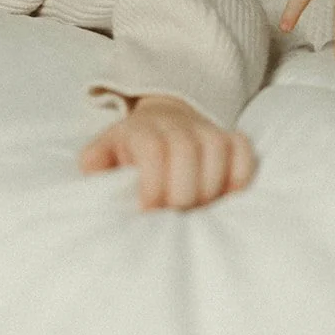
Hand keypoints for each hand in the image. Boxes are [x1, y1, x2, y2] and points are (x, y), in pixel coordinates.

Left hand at [79, 96, 254, 210]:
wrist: (163, 120)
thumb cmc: (131, 149)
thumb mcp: (105, 151)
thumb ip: (96, 161)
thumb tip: (91, 169)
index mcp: (142, 129)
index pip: (153, 149)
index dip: (153, 182)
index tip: (149, 210)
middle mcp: (177, 125)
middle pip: (187, 151)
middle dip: (182, 191)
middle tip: (174, 214)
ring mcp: (207, 129)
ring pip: (218, 150)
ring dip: (210, 186)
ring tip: (197, 210)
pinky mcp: (230, 138)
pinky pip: (243, 150)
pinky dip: (240, 175)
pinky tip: (227, 196)